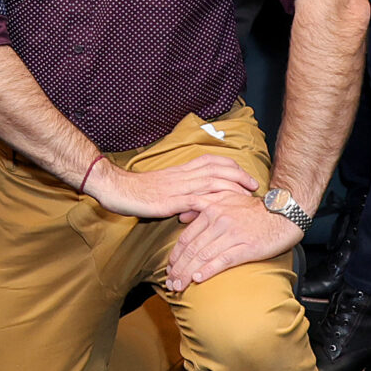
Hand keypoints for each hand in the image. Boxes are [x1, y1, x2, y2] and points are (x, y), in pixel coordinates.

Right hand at [84, 153, 257, 220]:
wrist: (116, 188)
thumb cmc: (136, 189)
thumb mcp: (161, 184)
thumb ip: (178, 186)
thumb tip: (192, 194)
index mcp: (180, 169)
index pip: (211, 161)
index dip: (231, 166)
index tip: (244, 174)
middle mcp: (182, 175)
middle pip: (216, 169)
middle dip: (238, 175)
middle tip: (254, 185)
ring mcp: (177, 187)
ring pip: (211, 182)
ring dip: (232, 188)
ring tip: (246, 196)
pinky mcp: (170, 201)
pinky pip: (196, 200)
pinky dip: (212, 203)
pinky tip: (223, 209)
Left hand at [165, 193, 303, 291]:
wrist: (284, 213)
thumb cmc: (254, 209)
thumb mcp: (226, 199)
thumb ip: (202, 205)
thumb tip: (181, 217)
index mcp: (212, 210)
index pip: (186, 237)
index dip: (175, 256)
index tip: (169, 269)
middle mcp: (219, 221)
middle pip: (192, 249)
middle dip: (178, 269)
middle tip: (170, 283)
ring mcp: (233, 234)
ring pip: (204, 256)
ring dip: (188, 274)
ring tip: (179, 286)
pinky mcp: (247, 247)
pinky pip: (223, 260)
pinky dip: (209, 270)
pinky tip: (198, 279)